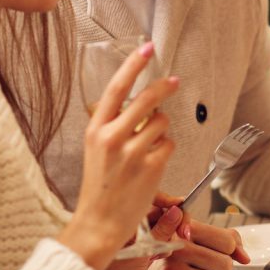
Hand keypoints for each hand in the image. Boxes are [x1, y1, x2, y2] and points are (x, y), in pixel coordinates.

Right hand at [59, 42, 178, 269]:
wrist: (100, 222)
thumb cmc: (101, 184)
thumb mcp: (96, 149)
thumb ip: (113, 125)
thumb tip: (141, 103)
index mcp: (95, 130)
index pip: (115, 89)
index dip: (132, 65)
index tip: (147, 47)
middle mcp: (112, 138)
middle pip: (146, 100)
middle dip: (164, 87)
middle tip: (174, 81)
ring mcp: (132, 153)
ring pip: (162, 122)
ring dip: (162, 130)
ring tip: (148, 147)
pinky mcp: (151, 166)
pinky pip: (170, 144)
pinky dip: (166, 149)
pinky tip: (153, 163)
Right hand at [142, 193, 249, 269]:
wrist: (151, 269)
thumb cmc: (178, 256)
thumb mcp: (200, 240)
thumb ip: (228, 241)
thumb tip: (245, 257)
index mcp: (187, 228)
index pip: (228, 241)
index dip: (229, 250)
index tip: (220, 250)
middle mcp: (178, 245)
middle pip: (226, 262)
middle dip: (221, 266)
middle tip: (204, 264)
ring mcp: (173, 265)